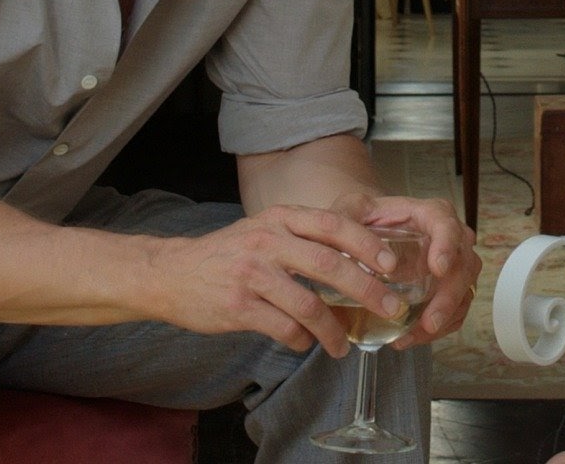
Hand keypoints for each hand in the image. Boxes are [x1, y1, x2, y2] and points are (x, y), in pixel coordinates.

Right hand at [151, 204, 411, 358]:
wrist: (171, 273)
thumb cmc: (227, 254)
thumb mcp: (264, 230)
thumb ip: (303, 237)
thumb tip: (357, 257)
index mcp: (279, 219)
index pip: (334, 225)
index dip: (367, 244)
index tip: (393, 265)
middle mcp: (267, 241)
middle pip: (330, 265)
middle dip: (368, 290)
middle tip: (390, 309)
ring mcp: (252, 274)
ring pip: (309, 305)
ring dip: (334, 331)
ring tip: (343, 346)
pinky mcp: (239, 306)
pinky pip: (284, 329)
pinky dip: (301, 341)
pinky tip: (305, 344)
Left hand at [334, 192, 480, 348]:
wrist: (367, 231)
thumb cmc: (363, 218)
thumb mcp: (350, 211)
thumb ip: (344, 221)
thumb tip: (341, 248)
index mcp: (427, 213)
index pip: (446, 224)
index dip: (447, 245)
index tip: (438, 269)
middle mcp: (447, 236)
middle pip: (464, 263)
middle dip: (449, 296)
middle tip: (429, 321)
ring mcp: (452, 263)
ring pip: (464, 289)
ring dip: (444, 317)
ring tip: (412, 336)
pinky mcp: (447, 286)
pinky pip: (456, 309)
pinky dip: (440, 327)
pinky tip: (411, 337)